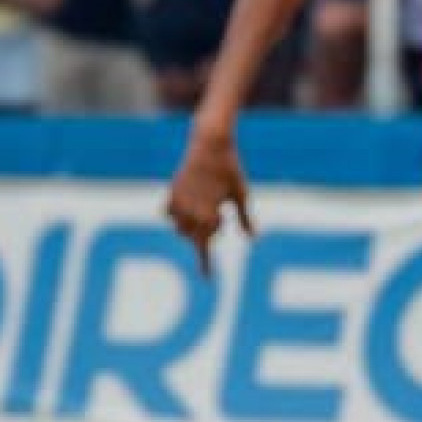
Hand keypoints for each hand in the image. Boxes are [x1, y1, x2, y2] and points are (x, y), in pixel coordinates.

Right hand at [165, 129, 253, 272]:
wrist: (209, 143)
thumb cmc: (230, 169)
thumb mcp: (241, 194)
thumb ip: (244, 218)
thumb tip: (252, 238)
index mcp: (208, 214)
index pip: (205, 245)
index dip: (206, 263)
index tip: (206, 278)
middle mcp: (189, 210)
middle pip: (192, 238)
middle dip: (205, 235)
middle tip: (221, 218)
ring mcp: (178, 200)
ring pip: (179, 227)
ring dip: (191, 227)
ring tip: (210, 211)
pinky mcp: (172, 190)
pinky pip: (169, 212)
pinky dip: (178, 215)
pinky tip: (190, 208)